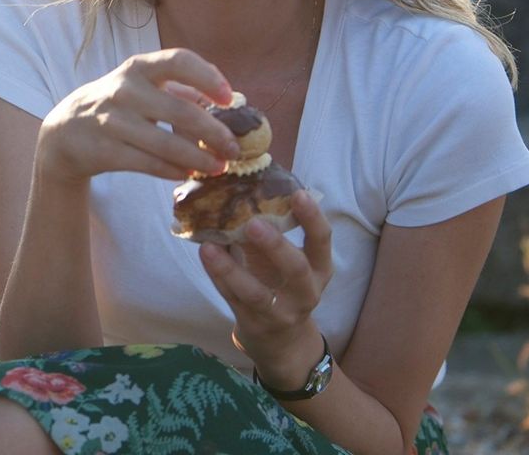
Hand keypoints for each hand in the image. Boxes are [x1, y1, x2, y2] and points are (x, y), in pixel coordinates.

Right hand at [35, 48, 239, 185]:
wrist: (66, 131)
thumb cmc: (118, 105)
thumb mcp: (143, 86)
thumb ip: (183, 89)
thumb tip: (230, 102)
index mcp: (139, 68)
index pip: (178, 61)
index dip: (208, 77)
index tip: (229, 98)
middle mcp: (124, 90)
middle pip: (179, 111)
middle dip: (214, 133)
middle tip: (235, 150)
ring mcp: (112, 121)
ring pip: (166, 143)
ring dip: (198, 159)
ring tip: (219, 168)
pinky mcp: (104, 150)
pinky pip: (148, 163)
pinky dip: (173, 170)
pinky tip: (188, 174)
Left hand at [199, 190, 334, 386]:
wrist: (281, 340)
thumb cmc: (281, 283)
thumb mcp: (288, 260)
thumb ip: (272, 230)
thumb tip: (241, 188)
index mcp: (319, 268)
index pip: (323, 240)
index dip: (312, 218)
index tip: (298, 194)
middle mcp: (305, 291)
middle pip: (295, 269)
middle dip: (274, 245)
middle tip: (253, 222)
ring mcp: (280, 312)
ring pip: (256, 293)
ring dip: (231, 269)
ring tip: (210, 246)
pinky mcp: (254, 323)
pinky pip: (233, 298)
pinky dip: (217, 277)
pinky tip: (205, 255)